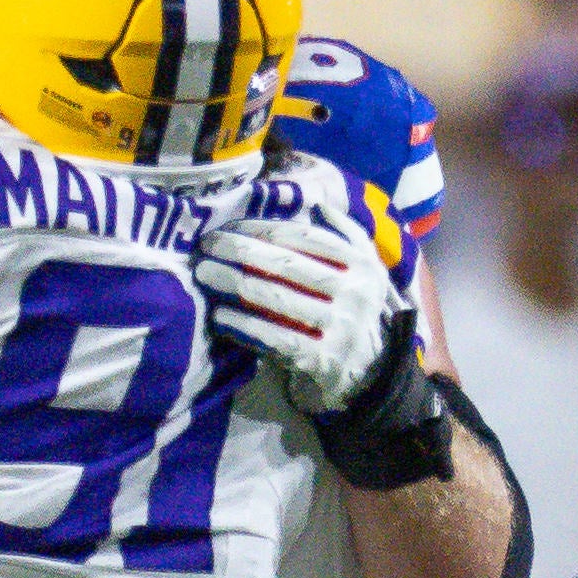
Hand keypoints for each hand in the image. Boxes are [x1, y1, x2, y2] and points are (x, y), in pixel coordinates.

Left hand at [198, 206, 404, 411]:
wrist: (373, 372)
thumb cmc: (358, 311)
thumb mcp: (368, 271)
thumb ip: (348, 236)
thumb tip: (319, 205)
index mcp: (362, 265)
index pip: (305, 237)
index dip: (263, 228)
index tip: (231, 227)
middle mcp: (354, 293)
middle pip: (287, 263)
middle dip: (241, 250)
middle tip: (208, 245)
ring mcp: (338, 327)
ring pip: (276, 297)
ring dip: (234, 282)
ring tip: (204, 274)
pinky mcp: (321, 358)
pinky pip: (274, 336)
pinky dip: (244, 325)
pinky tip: (220, 315)